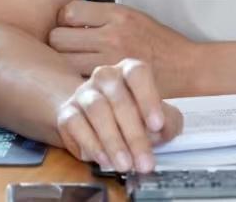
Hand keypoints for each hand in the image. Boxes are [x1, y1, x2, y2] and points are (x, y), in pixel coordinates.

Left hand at [48, 1, 197, 94]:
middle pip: (57, 38)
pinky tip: (84, 83)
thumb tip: (69, 17)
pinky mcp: (112, 84)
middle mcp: (111, 35)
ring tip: (73, 67)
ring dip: (63, 65)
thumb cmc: (158, 42)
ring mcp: (110, 61)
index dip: (64, 21)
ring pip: (62, 62)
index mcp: (117, 14)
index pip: (68, 12)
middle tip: (68, 51)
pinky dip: (76, 82)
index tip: (71, 28)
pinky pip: (77, 81)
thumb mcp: (134, 17)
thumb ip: (103, 18)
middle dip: (58, 44)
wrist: (186, 67)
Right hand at [55, 58, 183, 173]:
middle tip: (144, 162)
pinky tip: (105, 160)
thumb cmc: (133, 115)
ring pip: (97, 110)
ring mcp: (84, 93)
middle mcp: (105, 76)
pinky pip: (76, 125)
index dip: (148, 98)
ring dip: (113, 141)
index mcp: (129, 71)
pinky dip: (92, 144)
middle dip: (134, 135)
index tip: (157, 125)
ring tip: (125, 165)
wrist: (94, 118)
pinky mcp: (67, 112)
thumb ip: (167, 122)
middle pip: (119, 99)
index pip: (138, 74)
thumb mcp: (157, 117)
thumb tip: (163, 130)